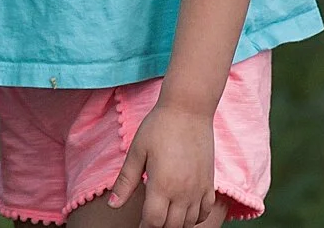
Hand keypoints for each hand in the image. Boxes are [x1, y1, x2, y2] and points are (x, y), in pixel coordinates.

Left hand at [107, 103, 219, 227]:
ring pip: (189, 223)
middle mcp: (183, 191)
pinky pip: (205, 211)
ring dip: (176, 224)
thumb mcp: (137, 151)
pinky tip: (184, 211)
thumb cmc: (159, 126)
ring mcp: (199, 188)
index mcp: (162, 185)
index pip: (153, 222)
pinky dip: (195, 218)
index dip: (144, 227)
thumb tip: (113, 205)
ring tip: (165, 215)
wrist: (189, 108)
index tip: (139, 225)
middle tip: (150, 218)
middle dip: (158, 226)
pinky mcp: (209, 182)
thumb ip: (126, 181)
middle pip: (171, 226)